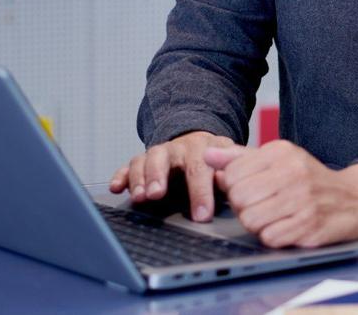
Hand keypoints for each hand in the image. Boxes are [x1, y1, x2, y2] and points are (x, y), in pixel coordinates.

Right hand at [108, 131, 235, 221]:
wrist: (201, 142)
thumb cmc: (217, 161)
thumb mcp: (231, 162)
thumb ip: (234, 174)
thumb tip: (241, 190)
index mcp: (204, 148)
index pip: (201, 168)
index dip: (201, 192)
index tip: (202, 215)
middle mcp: (178, 148)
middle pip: (165, 158)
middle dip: (159, 176)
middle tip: (156, 195)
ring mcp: (158, 154)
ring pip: (144, 160)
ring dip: (140, 178)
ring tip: (140, 197)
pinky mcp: (143, 162)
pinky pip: (128, 166)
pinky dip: (121, 176)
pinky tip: (117, 187)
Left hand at [202, 141, 357, 247]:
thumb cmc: (311, 180)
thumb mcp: (279, 159)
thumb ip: (240, 158)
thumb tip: (208, 154)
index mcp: (281, 152)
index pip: (232, 175)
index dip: (235, 188)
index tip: (253, 189)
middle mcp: (293, 172)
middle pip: (239, 199)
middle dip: (245, 207)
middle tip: (264, 205)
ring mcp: (303, 200)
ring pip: (250, 220)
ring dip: (258, 224)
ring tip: (275, 216)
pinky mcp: (310, 226)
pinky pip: (270, 238)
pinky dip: (275, 237)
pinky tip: (288, 227)